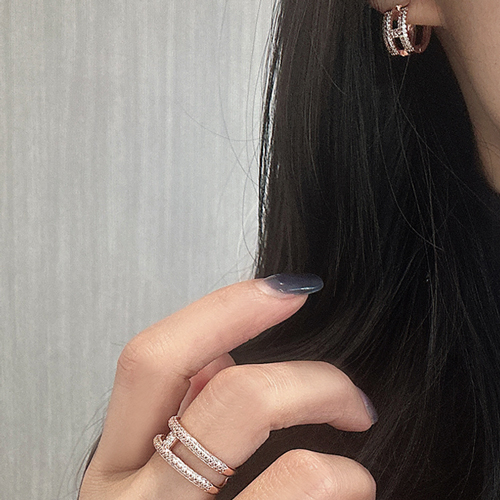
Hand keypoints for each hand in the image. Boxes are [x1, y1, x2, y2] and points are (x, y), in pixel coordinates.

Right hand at [79, 276, 376, 499]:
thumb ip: (181, 411)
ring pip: (301, 475)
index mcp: (114, 467)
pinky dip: (348, 497)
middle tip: (351, 399)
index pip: (154, 358)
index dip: (225, 309)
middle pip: (235, 402)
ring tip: (357, 467)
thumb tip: (227, 356)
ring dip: (345, 462)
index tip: (289, 289)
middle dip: (311, 382)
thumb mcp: (153, 476)